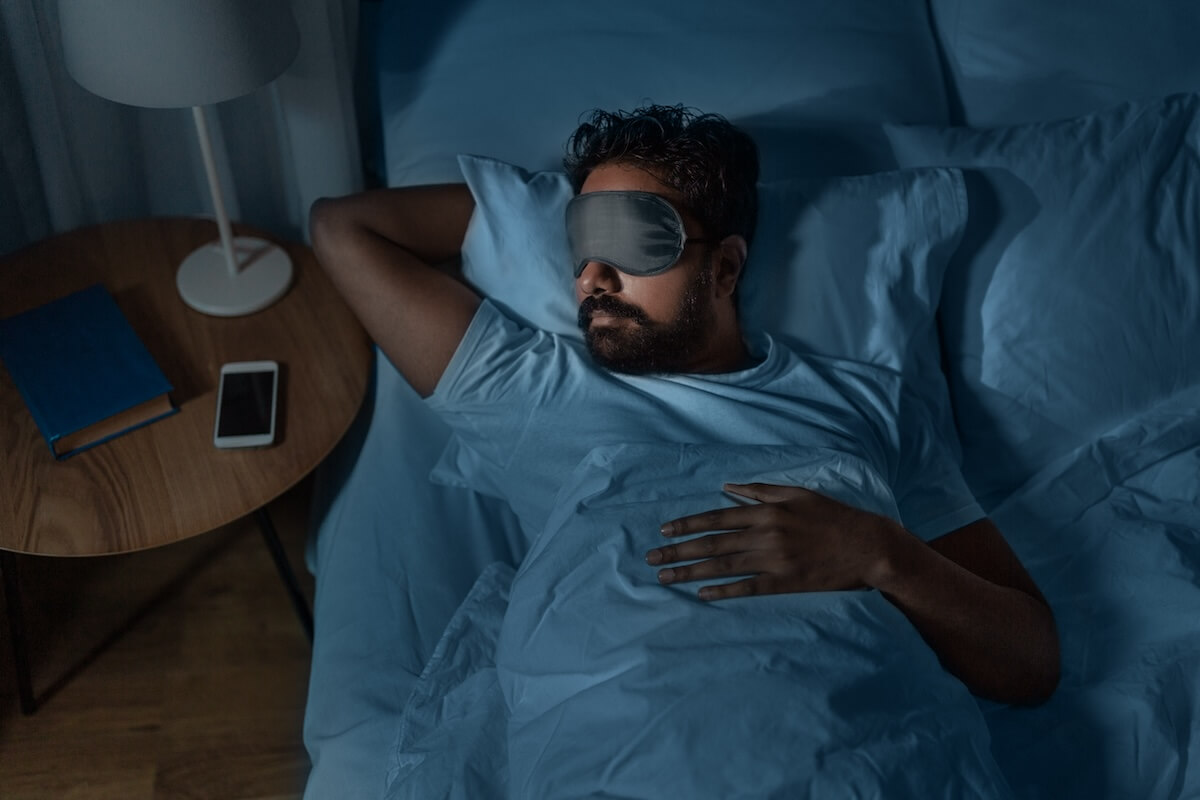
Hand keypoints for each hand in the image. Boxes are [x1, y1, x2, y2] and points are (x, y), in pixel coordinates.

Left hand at [644, 483, 898, 600]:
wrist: (867, 546)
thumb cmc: (833, 516)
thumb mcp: (797, 493)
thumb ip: (760, 491)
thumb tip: (727, 488)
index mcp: (766, 511)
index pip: (717, 518)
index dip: (688, 525)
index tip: (664, 530)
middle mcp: (765, 535)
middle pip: (712, 544)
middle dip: (678, 551)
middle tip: (651, 558)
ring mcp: (774, 560)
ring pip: (723, 567)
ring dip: (691, 572)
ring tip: (665, 577)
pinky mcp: (785, 583)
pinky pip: (747, 588)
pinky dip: (723, 591)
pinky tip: (702, 594)